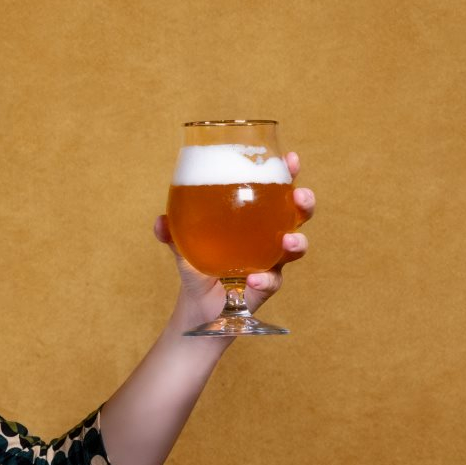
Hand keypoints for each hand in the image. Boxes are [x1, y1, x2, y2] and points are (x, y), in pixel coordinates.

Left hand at [154, 151, 314, 330]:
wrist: (199, 305)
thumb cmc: (198, 264)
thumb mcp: (182, 244)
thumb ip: (172, 232)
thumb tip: (161, 223)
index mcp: (254, 218)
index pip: (276, 190)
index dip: (287, 173)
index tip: (292, 158)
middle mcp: (269, 237)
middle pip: (297, 215)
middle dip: (304, 203)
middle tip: (300, 196)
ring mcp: (271, 262)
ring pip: (295, 249)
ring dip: (297, 242)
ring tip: (288, 241)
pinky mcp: (266, 287)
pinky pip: (271, 282)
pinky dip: (264, 280)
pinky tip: (253, 278)